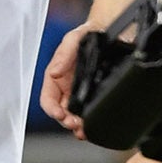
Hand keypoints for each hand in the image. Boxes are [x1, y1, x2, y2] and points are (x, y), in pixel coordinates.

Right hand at [40, 22, 92, 136]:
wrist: (113, 32)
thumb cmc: (89, 33)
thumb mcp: (74, 38)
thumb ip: (64, 54)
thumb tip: (54, 73)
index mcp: (57, 77)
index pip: (48, 99)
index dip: (52, 109)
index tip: (60, 114)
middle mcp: (67, 88)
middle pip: (62, 112)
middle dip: (66, 121)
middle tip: (76, 124)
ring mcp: (82, 94)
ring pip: (75, 117)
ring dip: (78, 126)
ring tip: (85, 130)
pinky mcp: (96, 97)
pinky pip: (91, 114)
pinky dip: (91, 122)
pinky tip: (95, 126)